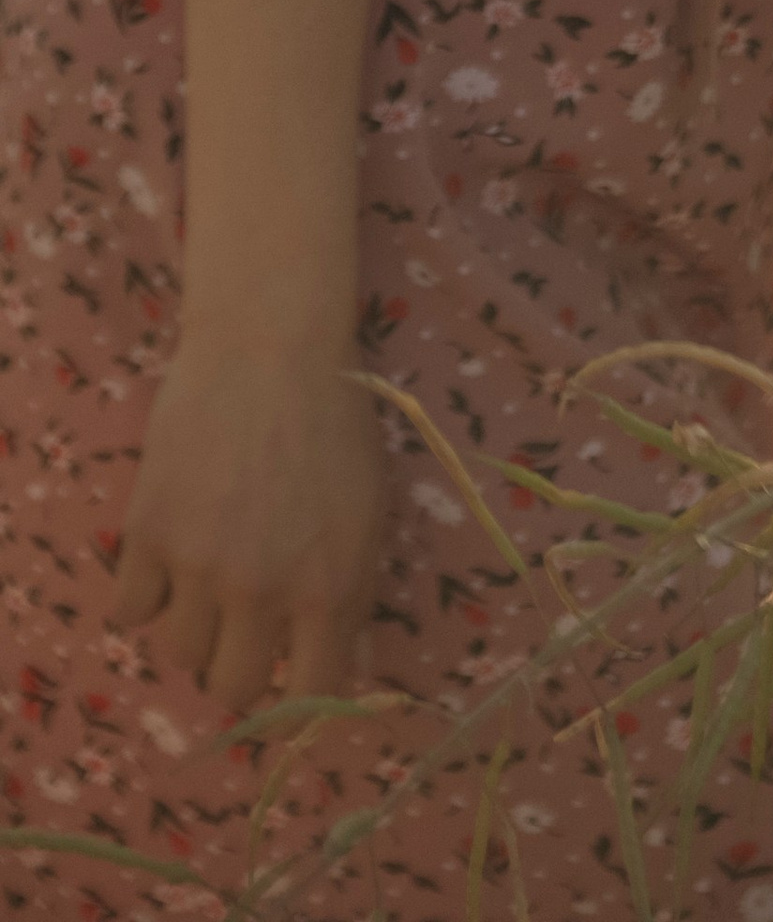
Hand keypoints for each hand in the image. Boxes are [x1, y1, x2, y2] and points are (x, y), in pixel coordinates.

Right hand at [107, 336, 385, 719]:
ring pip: (178, 655)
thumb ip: (350, 590)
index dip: (300, 696)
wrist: (270, 346)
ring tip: (208, 572)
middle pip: (231, 690)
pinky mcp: (147, 534)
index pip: (311, 697)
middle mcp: (263, 591)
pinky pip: (131, 611)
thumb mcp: (370, 510)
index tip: (291, 677)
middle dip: (238, 665)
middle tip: (243, 625)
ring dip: (194, 625)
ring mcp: (199, 565)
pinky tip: (169, 551)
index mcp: (331, 588)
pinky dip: (147, 593)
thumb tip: (338, 661)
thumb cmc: (336, 421)